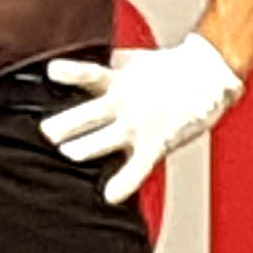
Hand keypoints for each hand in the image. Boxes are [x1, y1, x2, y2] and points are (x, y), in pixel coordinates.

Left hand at [41, 37, 240, 204]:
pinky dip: (125, 182)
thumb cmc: (164, 71)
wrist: (207, 76)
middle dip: (66, 123)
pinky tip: (110, 196)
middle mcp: (124, 103)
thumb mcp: (131, 61)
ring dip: (86, 147)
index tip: (51, 71)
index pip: (89, 74)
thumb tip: (74, 56)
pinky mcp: (156, 142)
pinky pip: (139, 167)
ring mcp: (139, 124)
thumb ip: (106, 65)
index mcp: (118, 80)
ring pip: (107, 139)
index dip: (71, 72)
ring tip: (68, 154)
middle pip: (90, 113)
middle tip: (46, 131)